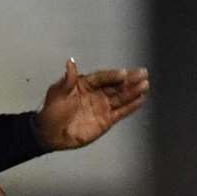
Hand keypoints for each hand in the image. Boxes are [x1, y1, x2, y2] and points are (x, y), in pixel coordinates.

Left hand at [33, 58, 148, 151]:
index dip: (113, 75)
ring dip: (133, 91)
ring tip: (145, 85)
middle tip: (143, 73)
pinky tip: (141, 100)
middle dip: (130, 80)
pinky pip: (121, 112)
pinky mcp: (106, 120)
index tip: (124, 73)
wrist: (50, 134)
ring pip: (121, 97)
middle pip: (115, 85)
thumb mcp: (57, 93)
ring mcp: (102, 106)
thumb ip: (68, 79)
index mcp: (85, 84)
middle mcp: (97, 93)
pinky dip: (131, 106)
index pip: (102, 77)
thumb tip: (71, 62)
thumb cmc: (52, 111)